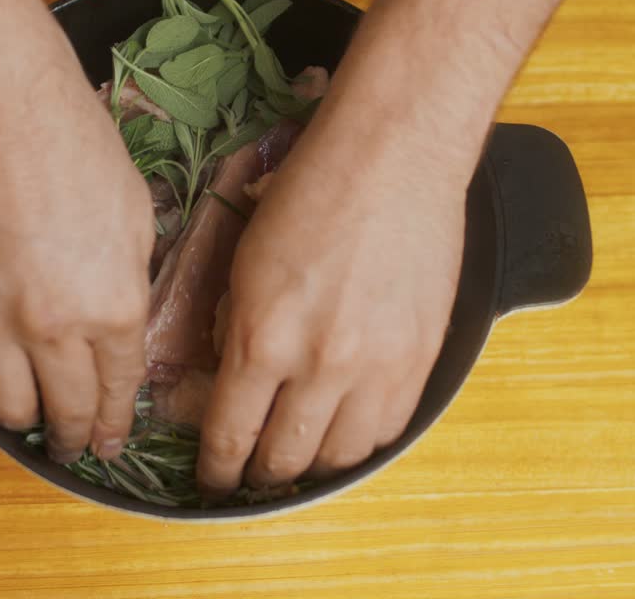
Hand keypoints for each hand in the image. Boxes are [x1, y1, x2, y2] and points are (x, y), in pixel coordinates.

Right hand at [0, 45, 153, 464]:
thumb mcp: (135, 216)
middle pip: (66, 415)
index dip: (116, 424)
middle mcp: (55, 328)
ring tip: (33, 419)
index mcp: (113, 308)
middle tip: (77, 443)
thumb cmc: (73, 146)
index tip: (112, 440)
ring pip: (9, 410)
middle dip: (77, 439)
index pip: (118, 392)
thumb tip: (121, 316)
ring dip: (26, 422)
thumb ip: (129, 279)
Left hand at [196, 98, 470, 494]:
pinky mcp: (422, 359)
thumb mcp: (244, 261)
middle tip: (250, 472)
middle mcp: (320, 364)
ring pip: (339, 457)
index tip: (212, 478)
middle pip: (283, 458)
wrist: (394, 156)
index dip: (216, 468)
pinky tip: (345, 430)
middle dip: (258, 475)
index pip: (230, 434)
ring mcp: (377, 367)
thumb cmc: (312, 191)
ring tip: (298, 457)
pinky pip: (389, 431)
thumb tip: (233, 378)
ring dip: (311, 465)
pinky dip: (361, 442)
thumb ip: (236, 328)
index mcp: (261, 337)